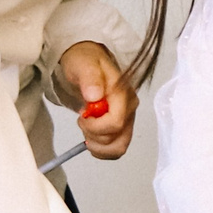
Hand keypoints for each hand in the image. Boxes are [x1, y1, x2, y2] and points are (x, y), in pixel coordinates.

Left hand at [58, 41, 135, 158]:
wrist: (88, 62)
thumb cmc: (85, 62)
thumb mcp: (83, 64)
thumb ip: (90, 78)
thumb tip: (95, 95)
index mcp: (123, 94)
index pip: (116, 122)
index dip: (95, 127)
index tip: (81, 117)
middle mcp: (130, 108)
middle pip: (118, 138)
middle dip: (94, 135)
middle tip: (82, 120)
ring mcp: (128, 118)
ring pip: (119, 147)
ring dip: (99, 146)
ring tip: (87, 131)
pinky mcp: (123, 126)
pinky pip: (117, 148)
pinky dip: (102, 150)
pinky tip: (92, 138)